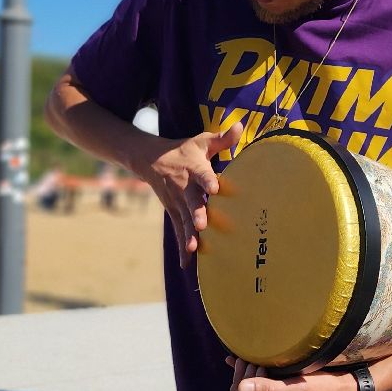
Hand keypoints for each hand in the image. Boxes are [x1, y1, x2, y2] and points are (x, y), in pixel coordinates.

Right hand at [132, 122, 243, 266]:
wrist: (150, 160)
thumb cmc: (183, 150)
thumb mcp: (200, 141)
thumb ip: (222, 138)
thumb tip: (241, 125)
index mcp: (194, 169)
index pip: (202, 174)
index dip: (208, 181)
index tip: (215, 188)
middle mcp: (184, 187)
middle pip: (191, 201)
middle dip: (196, 213)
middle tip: (202, 224)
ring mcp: (177, 203)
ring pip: (183, 219)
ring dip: (188, 234)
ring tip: (194, 248)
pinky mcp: (173, 213)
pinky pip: (178, 231)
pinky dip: (181, 248)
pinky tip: (186, 265)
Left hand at [222, 357, 358, 390]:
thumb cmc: (324, 390)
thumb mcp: (300, 387)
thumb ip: (271, 389)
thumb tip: (242, 389)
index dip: (246, 385)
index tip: (262, 368)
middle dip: (240, 383)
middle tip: (257, 364)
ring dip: (241, 379)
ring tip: (255, 362)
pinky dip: (240, 379)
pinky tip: (238, 363)